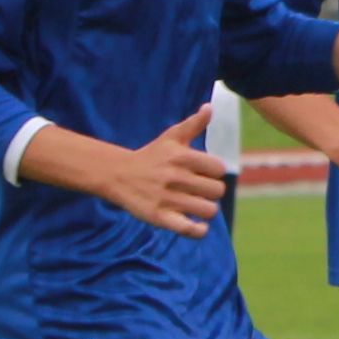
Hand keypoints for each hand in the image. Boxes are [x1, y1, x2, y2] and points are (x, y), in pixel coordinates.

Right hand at [99, 108, 226, 236]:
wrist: (119, 175)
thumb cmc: (151, 155)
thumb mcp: (171, 137)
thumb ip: (193, 124)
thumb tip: (209, 107)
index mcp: (182, 157)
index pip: (219, 169)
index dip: (215, 172)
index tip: (204, 173)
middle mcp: (176, 177)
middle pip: (217, 191)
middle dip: (211, 191)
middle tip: (200, 190)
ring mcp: (168, 198)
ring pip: (208, 210)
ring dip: (206, 210)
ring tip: (197, 206)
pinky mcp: (160, 217)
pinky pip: (189, 229)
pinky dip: (199, 230)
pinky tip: (197, 225)